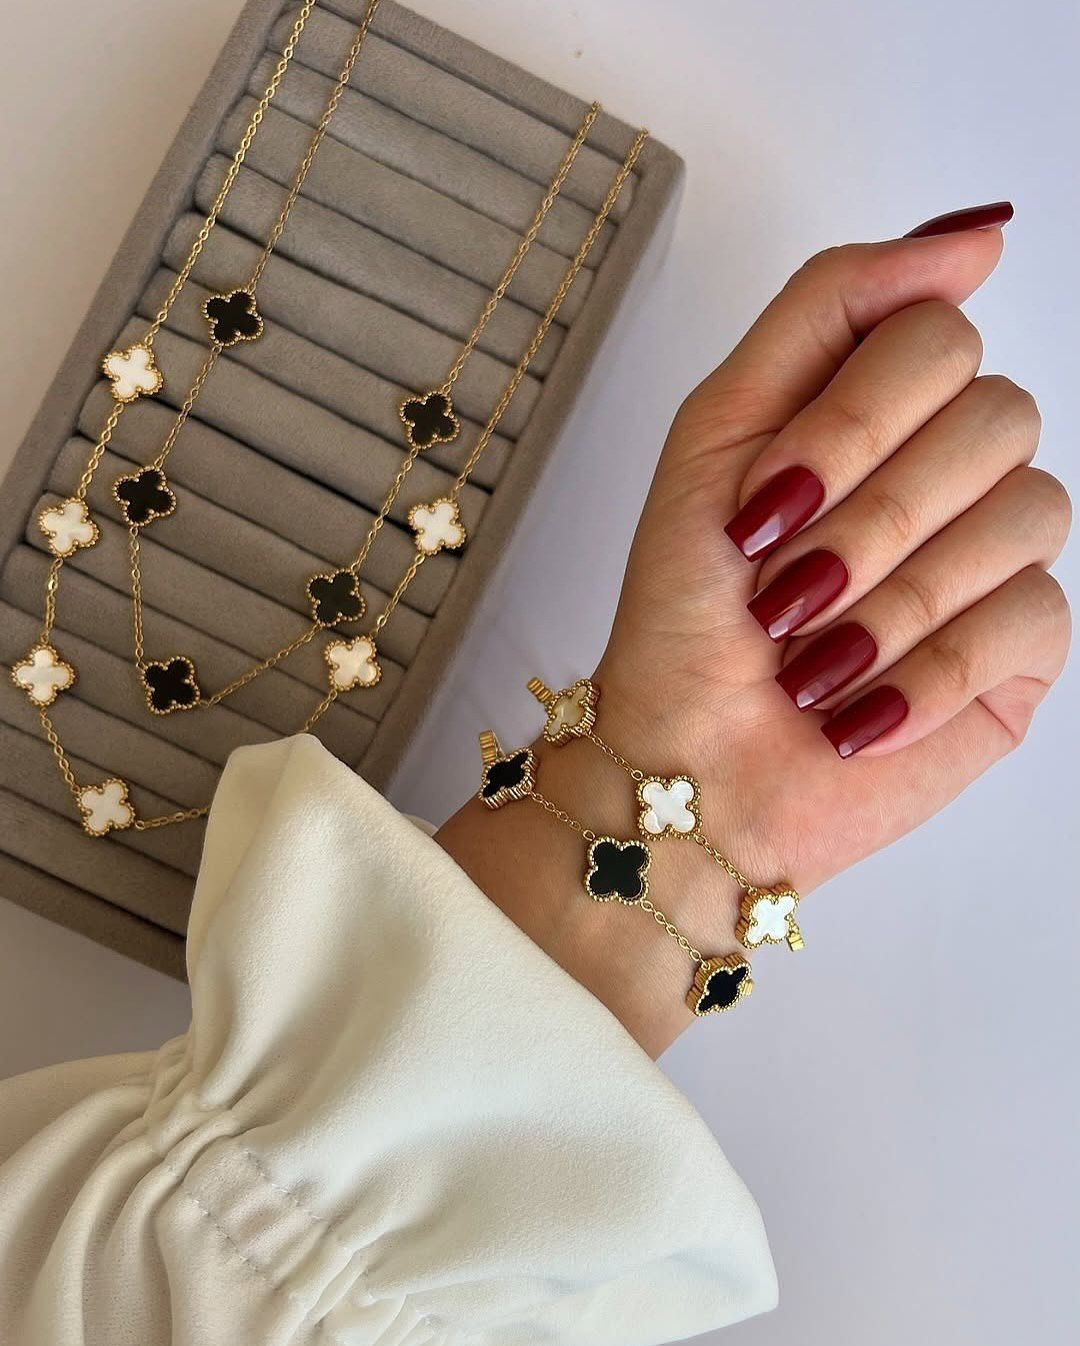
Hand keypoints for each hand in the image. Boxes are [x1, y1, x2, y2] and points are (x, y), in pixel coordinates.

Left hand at [596, 208, 1070, 903]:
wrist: (687, 759)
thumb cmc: (686, 608)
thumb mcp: (718, 431)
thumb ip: (828, 309)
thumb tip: (978, 236)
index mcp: (879, 408)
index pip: (938, 334)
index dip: (852, 422)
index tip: (765, 505)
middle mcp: (951, 468)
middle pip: (996, 414)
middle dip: (868, 516)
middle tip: (782, 593)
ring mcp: (995, 557)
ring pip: (1028, 512)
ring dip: (889, 598)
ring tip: (809, 657)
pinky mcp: (1019, 652)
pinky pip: (1031, 617)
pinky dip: (922, 670)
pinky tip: (856, 706)